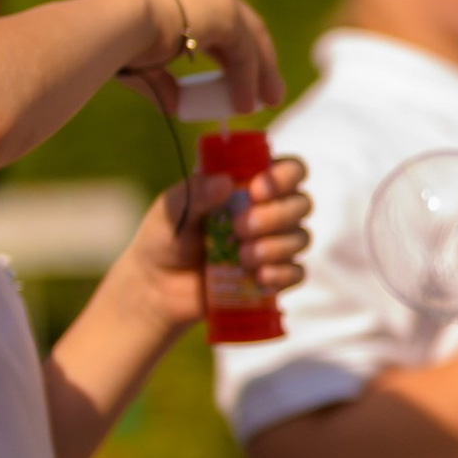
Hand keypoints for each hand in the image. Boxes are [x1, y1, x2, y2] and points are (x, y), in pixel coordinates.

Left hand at [116, 154, 312, 338]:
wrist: (156, 287)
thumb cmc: (163, 239)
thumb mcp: (170, 211)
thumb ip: (195, 193)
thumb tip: (225, 182)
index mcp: (247, 186)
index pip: (289, 170)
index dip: (284, 176)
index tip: (257, 191)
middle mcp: (267, 211)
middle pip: (301, 203)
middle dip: (276, 215)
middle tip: (240, 228)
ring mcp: (273, 245)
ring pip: (301, 237)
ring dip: (276, 246)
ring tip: (242, 258)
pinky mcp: (273, 276)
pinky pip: (297, 272)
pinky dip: (283, 274)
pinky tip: (259, 278)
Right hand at [119, 0, 286, 117]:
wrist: (116, 24)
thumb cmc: (118, 42)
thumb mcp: (144, 64)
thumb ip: (163, 81)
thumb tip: (175, 106)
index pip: (216, 17)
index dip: (228, 48)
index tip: (233, 74)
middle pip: (243, 25)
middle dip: (256, 60)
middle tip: (264, 90)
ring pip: (249, 40)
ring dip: (261, 73)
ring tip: (267, 103)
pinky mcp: (227, 15)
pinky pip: (245, 53)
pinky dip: (249, 80)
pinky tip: (244, 104)